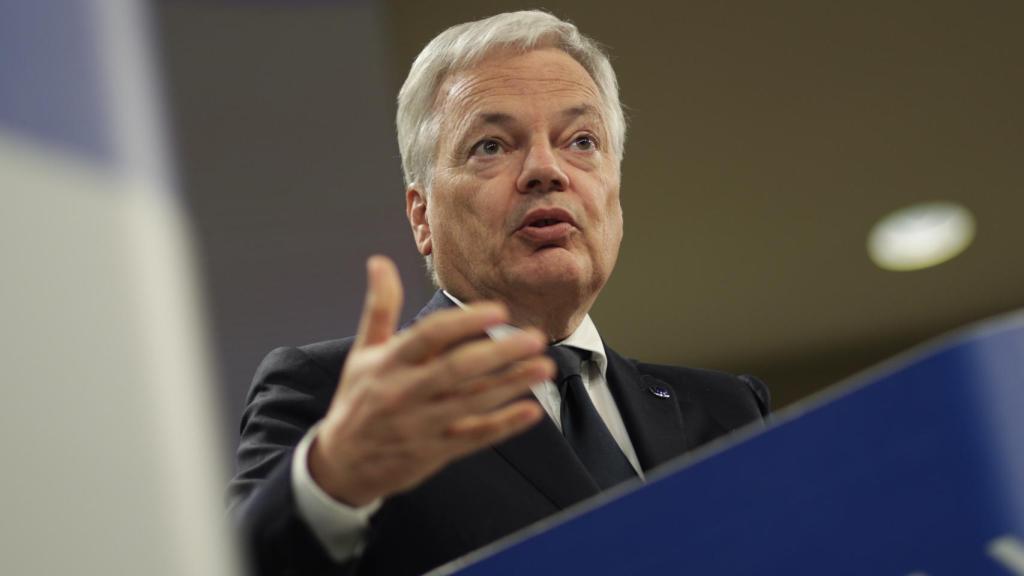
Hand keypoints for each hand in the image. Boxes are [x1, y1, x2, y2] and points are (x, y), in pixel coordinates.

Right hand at [308, 255, 552, 505]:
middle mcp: (404, 393)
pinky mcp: (435, 451)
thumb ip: (379, 307)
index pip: (428, 336)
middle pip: (457, 369)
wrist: (342, 464)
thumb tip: (379, 261)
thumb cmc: (358, 400)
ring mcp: (421, 425)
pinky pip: (474, 437)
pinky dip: (503, 425)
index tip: (498, 310)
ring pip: (472, 403)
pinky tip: (531, 411)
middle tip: (534, 337)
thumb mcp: (363, 352)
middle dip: (499, 353)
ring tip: (544, 367)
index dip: (464, 322)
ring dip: (511, 385)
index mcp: (388, 364)